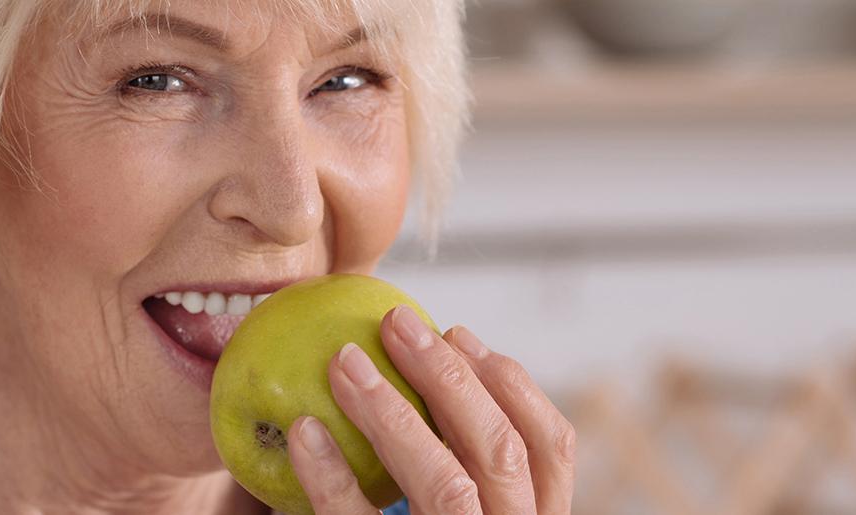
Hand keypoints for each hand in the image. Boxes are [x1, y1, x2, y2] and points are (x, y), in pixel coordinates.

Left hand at [286, 306, 575, 513]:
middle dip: (449, 376)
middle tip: (395, 324)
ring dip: (392, 412)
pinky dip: (332, 478)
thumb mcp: (462, 514)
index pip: (553, 450)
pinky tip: (302, 433)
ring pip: (445, 484)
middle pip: (500, 451)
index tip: (463, 335)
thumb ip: (462, 472)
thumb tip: (426, 368)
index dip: (513, 385)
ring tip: (343, 363)